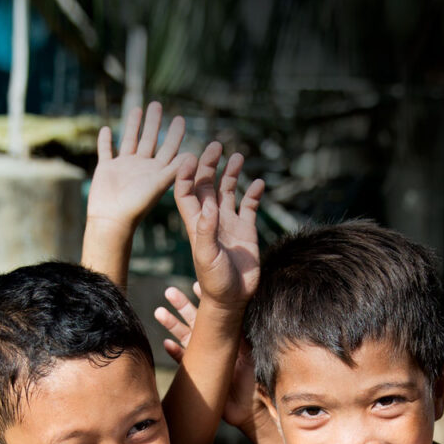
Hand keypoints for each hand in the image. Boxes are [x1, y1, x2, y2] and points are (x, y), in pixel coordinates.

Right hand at [87, 102, 193, 233]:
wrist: (112, 220)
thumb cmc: (137, 206)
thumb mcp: (159, 186)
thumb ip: (174, 169)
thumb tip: (193, 153)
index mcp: (156, 171)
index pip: (169, 148)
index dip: (175, 134)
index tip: (180, 118)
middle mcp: (141, 167)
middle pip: (149, 139)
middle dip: (153, 122)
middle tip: (158, 104)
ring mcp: (123, 167)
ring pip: (129, 140)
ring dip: (133, 125)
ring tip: (137, 108)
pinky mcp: (106, 169)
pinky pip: (106, 151)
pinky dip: (105, 141)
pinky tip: (107, 129)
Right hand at [158, 282, 262, 433]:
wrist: (252, 409)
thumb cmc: (257, 381)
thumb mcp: (251, 354)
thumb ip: (243, 337)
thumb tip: (238, 314)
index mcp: (230, 337)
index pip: (215, 313)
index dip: (205, 300)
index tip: (194, 285)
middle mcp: (216, 345)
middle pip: (196, 320)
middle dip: (182, 306)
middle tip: (169, 292)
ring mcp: (206, 359)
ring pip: (185, 337)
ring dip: (172, 325)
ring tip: (159, 311)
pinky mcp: (199, 374)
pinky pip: (183, 360)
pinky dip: (174, 351)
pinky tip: (166, 343)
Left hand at [173, 142, 262, 309]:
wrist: (233, 298)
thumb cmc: (215, 281)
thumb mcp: (206, 256)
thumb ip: (206, 231)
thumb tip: (209, 205)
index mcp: (195, 223)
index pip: (185, 192)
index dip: (184, 174)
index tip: (189, 157)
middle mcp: (211, 219)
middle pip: (206, 185)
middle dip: (209, 165)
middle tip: (216, 145)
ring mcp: (228, 223)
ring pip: (228, 191)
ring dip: (231, 173)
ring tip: (237, 156)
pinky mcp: (246, 229)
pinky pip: (249, 205)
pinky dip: (253, 193)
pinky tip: (259, 183)